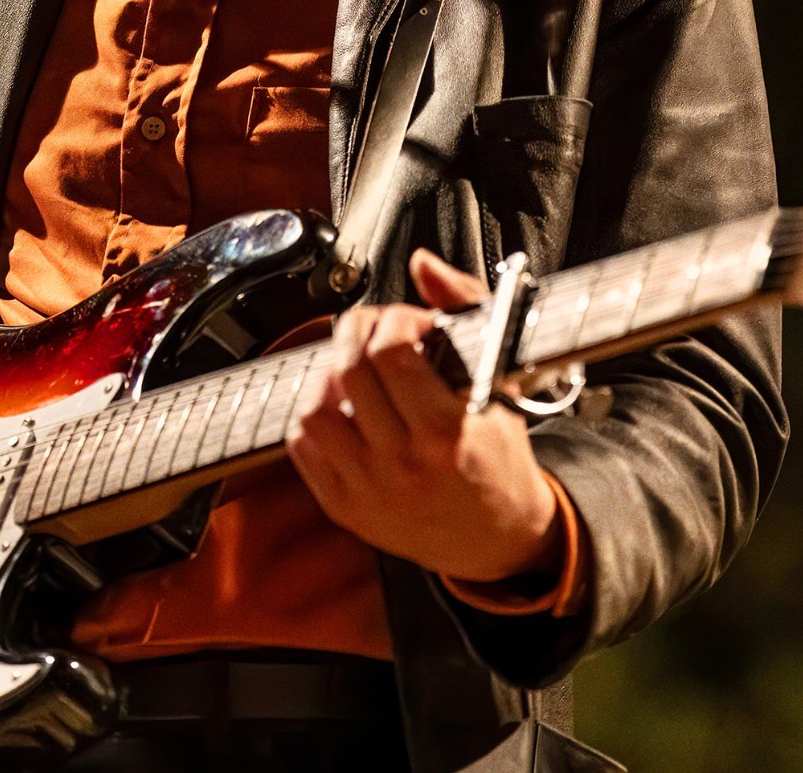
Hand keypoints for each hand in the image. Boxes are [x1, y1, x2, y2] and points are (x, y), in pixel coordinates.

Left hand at [285, 249, 563, 584]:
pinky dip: (313, 413)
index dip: (394, 320)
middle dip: (357, 331)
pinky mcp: (343, 506)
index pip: (391, 353)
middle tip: (375, 330)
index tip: (412, 324)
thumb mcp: (501, 382)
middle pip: (349, 371)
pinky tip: (342, 406)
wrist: (498, 538)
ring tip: (354, 368)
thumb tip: (423, 264)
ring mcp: (368, 489)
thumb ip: (466, 310)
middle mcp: (404, 464)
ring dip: (328, 373)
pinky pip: (301, 445)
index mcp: (447, 432)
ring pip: (313, 408)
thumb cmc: (499, 454)